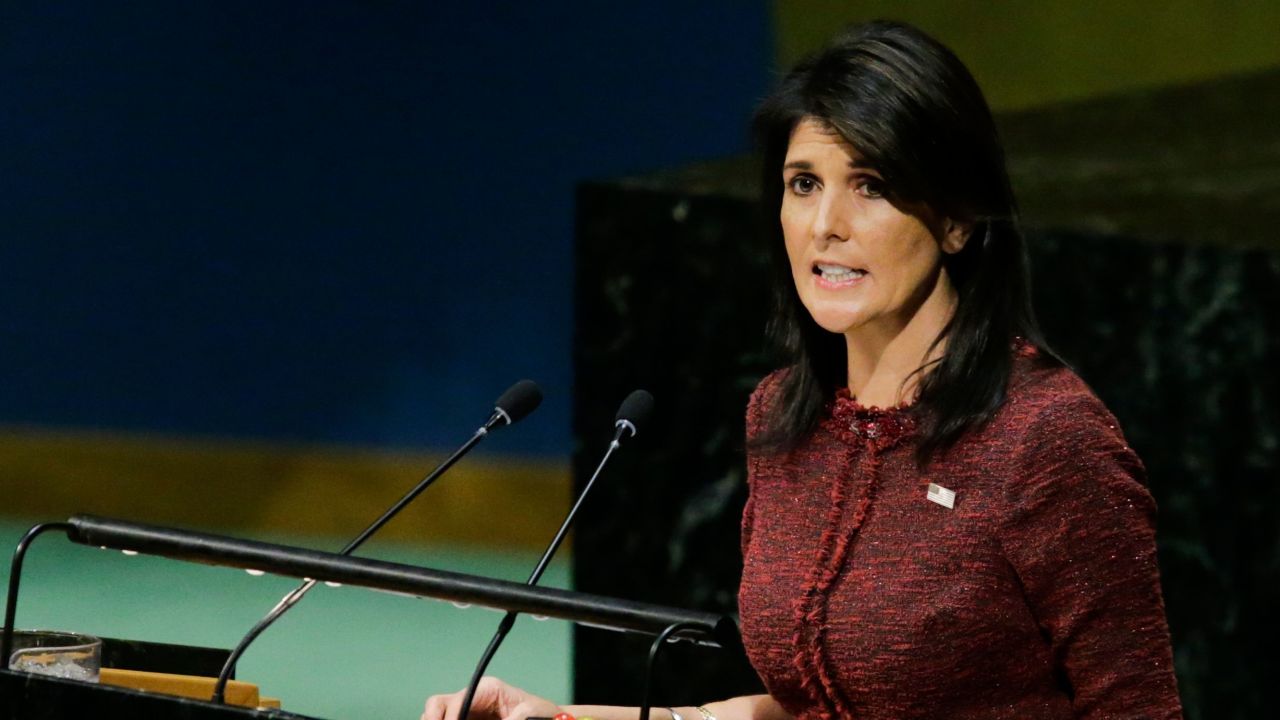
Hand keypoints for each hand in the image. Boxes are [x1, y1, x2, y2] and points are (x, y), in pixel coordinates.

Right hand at [422, 677, 561, 719]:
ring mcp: (469, 713)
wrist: (549, 718)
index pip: (455, 701)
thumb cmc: (541, 714)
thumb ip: (509, 719)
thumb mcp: (526, 714)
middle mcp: (473, 699)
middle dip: (433, 719)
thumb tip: (474, 719)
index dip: (447, 718)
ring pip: (438, 716)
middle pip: (437, 706)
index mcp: (487, 689)